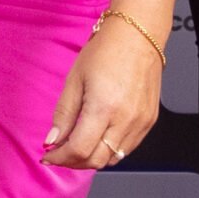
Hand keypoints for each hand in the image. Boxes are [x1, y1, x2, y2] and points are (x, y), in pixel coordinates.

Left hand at [41, 16, 162, 170]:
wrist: (137, 35)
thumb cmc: (107, 50)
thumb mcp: (74, 79)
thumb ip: (63, 114)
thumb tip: (53, 140)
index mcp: (104, 108)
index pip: (79, 150)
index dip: (59, 158)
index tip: (49, 155)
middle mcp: (126, 119)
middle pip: (96, 160)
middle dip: (73, 162)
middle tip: (59, 153)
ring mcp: (140, 122)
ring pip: (113, 158)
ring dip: (91, 158)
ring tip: (77, 145)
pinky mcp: (149, 121)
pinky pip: (128, 148)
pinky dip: (109, 150)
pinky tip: (97, 138)